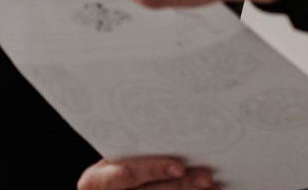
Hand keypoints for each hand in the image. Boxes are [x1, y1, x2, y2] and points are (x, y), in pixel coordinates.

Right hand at [79, 156, 216, 189]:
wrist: (109, 188)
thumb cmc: (110, 164)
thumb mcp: (110, 157)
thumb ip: (131, 149)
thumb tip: (174, 123)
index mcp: (95, 181)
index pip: (127, 174)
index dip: (153, 169)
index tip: (179, 166)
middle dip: (181, 185)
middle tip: (206, 176)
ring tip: (211, 184)